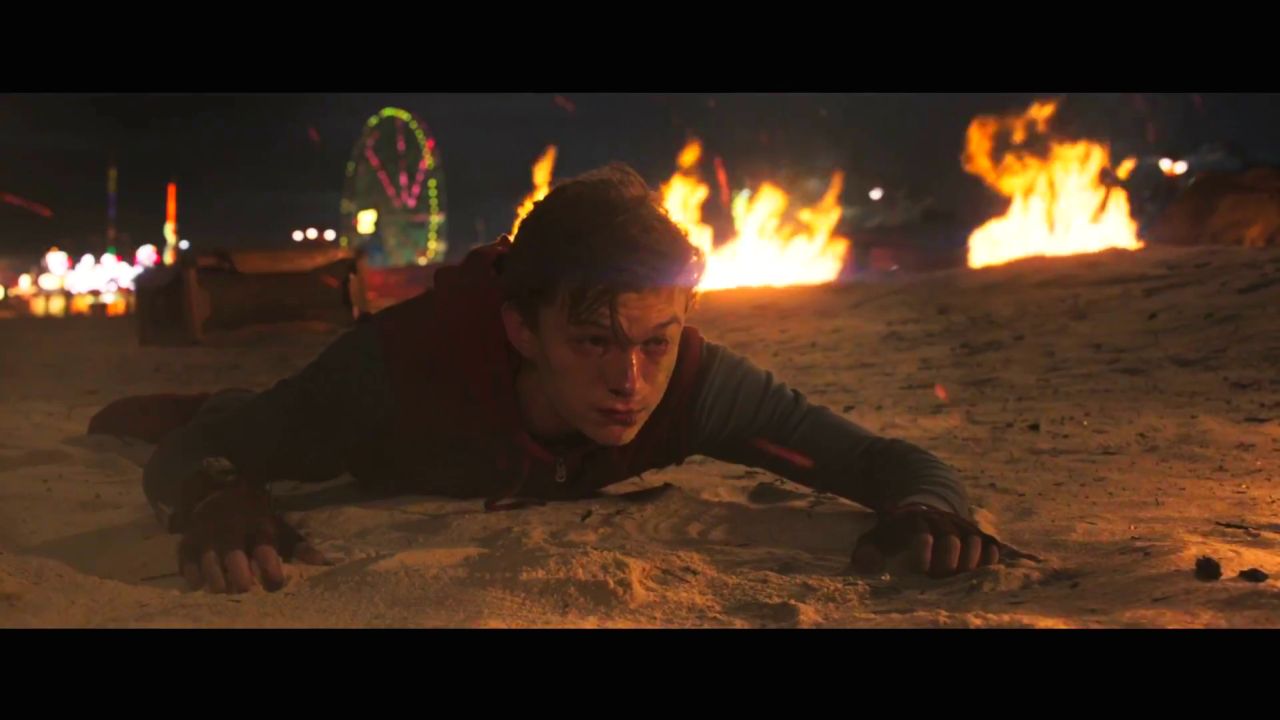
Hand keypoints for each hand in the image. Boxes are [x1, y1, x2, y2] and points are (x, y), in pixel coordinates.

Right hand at [177, 480, 329, 593]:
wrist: (217, 493)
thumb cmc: (254, 517)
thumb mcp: (277, 526)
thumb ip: (298, 546)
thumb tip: (324, 563)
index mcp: (257, 523)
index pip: (265, 548)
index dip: (270, 569)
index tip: (275, 584)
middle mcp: (230, 528)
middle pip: (233, 558)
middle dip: (241, 579)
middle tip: (246, 589)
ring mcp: (205, 536)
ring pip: (209, 565)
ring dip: (218, 582)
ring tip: (226, 589)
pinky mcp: (186, 542)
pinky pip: (186, 565)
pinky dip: (193, 577)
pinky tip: (201, 584)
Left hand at [852, 504, 999, 577]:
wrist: (925, 507)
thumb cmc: (898, 531)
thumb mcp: (878, 536)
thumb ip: (867, 550)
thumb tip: (867, 565)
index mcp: (916, 519)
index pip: (922, 534)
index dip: (922, 552)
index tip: (920, 568)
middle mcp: (942, 520)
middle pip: (951, 541)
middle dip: (945, 563)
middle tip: (937, 576)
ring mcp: (963, 526)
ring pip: (975, 542)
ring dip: (967, 562)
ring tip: (957, 574)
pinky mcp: (979, 534)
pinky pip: (992, 545)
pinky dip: (990, 558)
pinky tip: (979, 570)